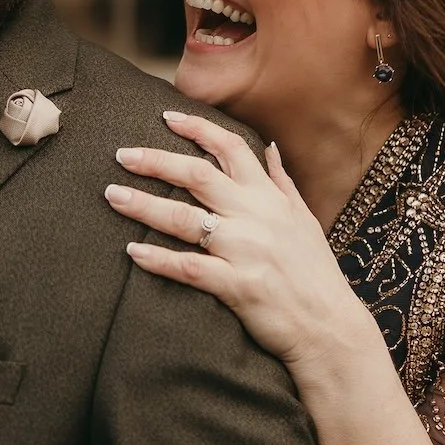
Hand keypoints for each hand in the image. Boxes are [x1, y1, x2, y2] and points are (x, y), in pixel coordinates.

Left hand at [105, 111, 375, 377]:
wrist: (330, 328)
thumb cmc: (315, 274)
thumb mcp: (304, 219)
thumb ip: (282, 182)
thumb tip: (269, 147)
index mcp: (270, 198)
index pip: (231, 148)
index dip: (197, 128)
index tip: (166, 116)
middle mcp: (256, 216)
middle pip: (197, 175)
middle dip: (154, 161)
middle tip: (121, 155)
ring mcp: (246, 250)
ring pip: (184, 218)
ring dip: (143, 205)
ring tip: (113, 196)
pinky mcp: (238, 285)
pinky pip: (189, 267)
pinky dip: (159, 259)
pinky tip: (133, 252)